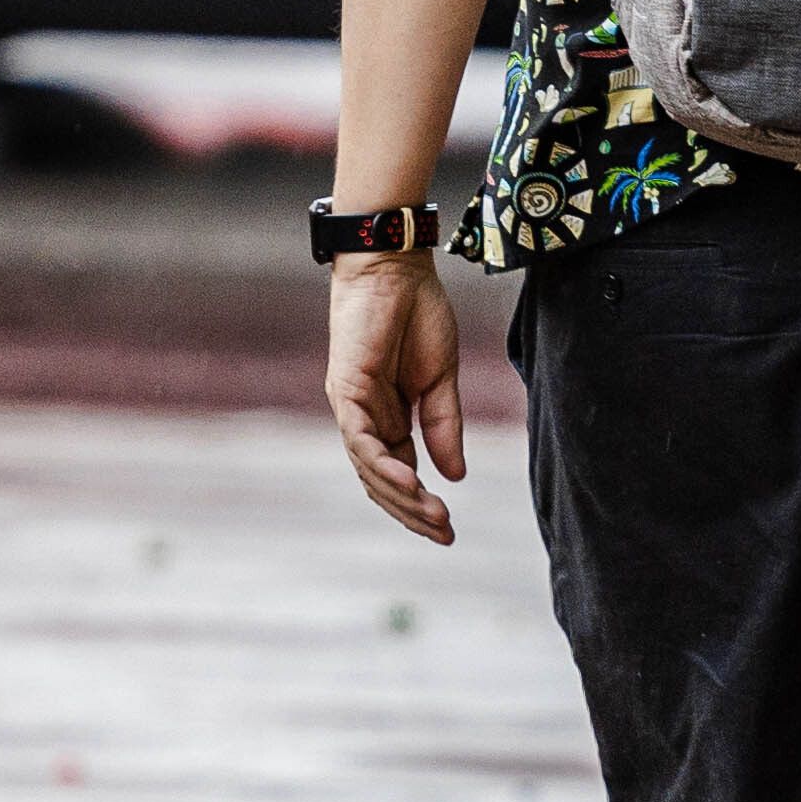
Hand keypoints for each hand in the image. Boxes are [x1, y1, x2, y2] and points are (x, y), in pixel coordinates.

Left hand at [325, 247, 467, 545]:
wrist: (397, 267)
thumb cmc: (418, 314)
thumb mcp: (441, 379)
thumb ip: (443, 425)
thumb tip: (455, 475)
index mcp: (388, 418)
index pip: (400, 473)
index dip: (421, 504)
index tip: (449, 531)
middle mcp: (364, 419)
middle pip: (381, 480)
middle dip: (412, 511)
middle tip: (444, 534)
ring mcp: (352, 406)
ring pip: (369, 467)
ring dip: (400, 495)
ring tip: (432, 515)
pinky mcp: (346, 389)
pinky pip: (360, 438)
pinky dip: (381, 463)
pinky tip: (408, 481)